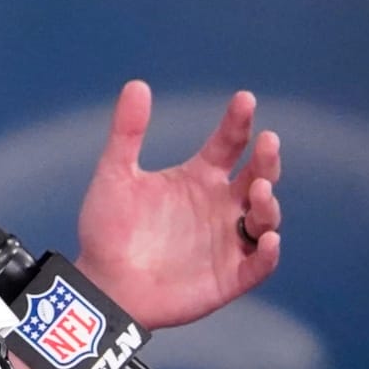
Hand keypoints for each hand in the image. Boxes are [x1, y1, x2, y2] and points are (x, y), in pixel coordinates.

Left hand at [72, 80, 282, 330]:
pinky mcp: (229, 276)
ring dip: (268, 203)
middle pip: (256, 176)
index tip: (245, 100)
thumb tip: (137, 84)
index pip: (229, 144)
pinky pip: (259, 264)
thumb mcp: (115, 175)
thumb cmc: (107, 229)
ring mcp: (227, 241)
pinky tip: (268, 239)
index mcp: (198, 178)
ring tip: (257, 188)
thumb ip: (127, 132)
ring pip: (264, 217)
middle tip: (267, 142)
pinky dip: (268, 253)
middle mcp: (219, 205)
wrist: (100, 283)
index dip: (239, 122)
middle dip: (266, 160)